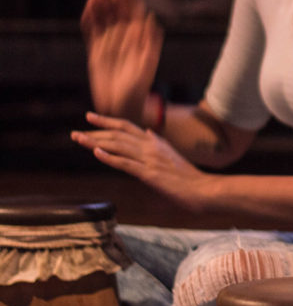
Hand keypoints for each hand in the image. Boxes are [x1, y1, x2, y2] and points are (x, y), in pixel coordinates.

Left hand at [71, 112, 208, 211]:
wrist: (202, 188)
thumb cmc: (187, 175)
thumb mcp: (171, 154)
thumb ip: (157, 143)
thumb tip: (147, 131)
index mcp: (155, 142)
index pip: (127, 126)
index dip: (107, 120)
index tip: (90, 116)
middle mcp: (151, 146)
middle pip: (118, 134)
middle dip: (95, 132)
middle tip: (76, 132)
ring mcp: (150, 159)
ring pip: (118, 145)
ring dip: (96, 142)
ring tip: (79, 139)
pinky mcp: (150, 174)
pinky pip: (126, 163)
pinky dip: (110, 157)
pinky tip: (97, 153)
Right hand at [80, 0, 162, 122]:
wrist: (122, 104)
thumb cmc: (139, 87)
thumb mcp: (147, 63)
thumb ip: (151, 41)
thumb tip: (151, 18)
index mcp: (139, 35)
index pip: (134, 8)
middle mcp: (125, 35)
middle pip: (117, 7)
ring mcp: (110, 41)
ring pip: (103, 15)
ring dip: (99, 1)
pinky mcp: (96, 49)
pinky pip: (91, 29)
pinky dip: (89, 17)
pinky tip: (89, 7)